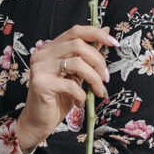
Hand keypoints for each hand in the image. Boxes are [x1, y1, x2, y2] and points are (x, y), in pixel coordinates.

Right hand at [19, 25, 117, 150]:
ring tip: (97, 91)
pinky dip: (82, 95)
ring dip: (94, 78)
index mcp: (50, 49)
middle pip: (78, 45)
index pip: (74, 31)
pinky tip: (80, 103)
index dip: (96, 34)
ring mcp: (40, 68)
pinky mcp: (41, 84)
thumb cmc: (58, 98)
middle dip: (98, 61)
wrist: (38, 121)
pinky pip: (71, 85)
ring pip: (77, 63)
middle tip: (105, 78)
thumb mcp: (76, 75)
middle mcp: (42, 55)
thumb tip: (105, 32)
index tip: (114, 43)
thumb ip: (87, 56)